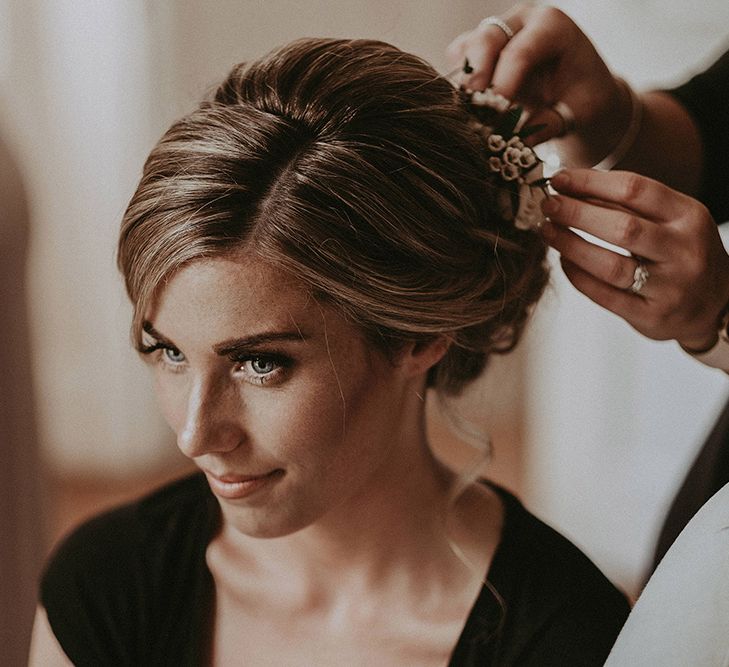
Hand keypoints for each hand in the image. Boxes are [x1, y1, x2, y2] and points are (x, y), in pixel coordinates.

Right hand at [446, 4, 628, 164]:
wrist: (580, 92)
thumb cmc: (584, 98)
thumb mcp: (579, 112)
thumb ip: (549, 124)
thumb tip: (517, 142)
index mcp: (552, 26)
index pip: (521, 51)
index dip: (504, 82)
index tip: (496, 113)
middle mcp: (522, 21)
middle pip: (487, 38)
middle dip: (476, 73)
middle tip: (473, 106)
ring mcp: (499, 32)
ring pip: (467, 47)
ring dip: (465, 81)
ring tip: (472, 112)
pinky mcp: (480, 48)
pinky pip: (459, 59)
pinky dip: (460, 82)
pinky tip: (470, 105)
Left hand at [540, 169, 728, 350]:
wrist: (715, 304)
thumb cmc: (681, 254)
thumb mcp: (672, 221)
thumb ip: (629, 206)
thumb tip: (571, 188)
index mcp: (689, 216)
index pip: (635, 190)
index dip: (590, 182)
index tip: (559, 179)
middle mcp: (683, 250)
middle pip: (622, 227)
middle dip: (577, 213)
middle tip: (548, 205)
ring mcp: (669, 287)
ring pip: (611, 265)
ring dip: (571, 245)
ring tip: (548, 231)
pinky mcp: (651, 316)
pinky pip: (605, 295)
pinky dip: (578, 276)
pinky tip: (564, 261)